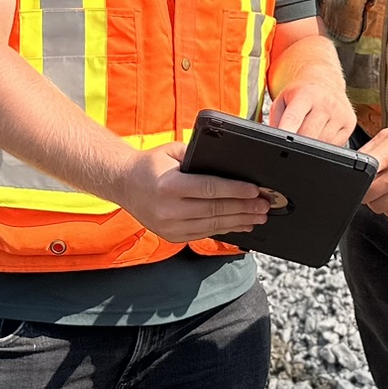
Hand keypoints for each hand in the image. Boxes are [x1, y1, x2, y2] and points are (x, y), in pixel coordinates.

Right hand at [119, 145, 270, 242]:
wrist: (123, 185)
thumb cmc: (150, 165)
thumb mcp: (171, 152)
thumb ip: (199, 158)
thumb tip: (231, 165)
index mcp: (169, 186)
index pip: (210, 189)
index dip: (235, 190)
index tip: (255, 190)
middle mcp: (169, 209)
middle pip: (215, 209)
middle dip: (244, 208)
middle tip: (265, 205)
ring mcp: (170, 227)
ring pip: (213, 225)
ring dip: (239, 221)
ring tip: (259, 217)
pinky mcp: (172, 236)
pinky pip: (204, 233)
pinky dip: (225, 229)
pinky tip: (241, 224)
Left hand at [268, 81, 357, 145]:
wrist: (325, 79)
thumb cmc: (301, 91)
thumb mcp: (282, 99)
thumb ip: (275, 120)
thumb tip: (275, 142)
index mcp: (306, 94)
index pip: (294, 117)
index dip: (287, 131)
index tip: (282, 142)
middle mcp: (326, 102)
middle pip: (308, 135)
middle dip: (297, 142)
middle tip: (292, 139)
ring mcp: (340, 113)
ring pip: (322, 143)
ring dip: (312, 144)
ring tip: (308, 130)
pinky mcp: (350, 123)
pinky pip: (334, 144)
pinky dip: (324, 144)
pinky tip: (320, 132)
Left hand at [360, 119, 387, 219]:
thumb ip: (370, 148)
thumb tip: (352, 162)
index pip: (362, 175)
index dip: (355, 178)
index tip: (356, 178)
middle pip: (368, 195)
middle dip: (365, 191)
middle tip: (371, 183)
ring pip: (379, 208)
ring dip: (377, 201)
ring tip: (385, 189)